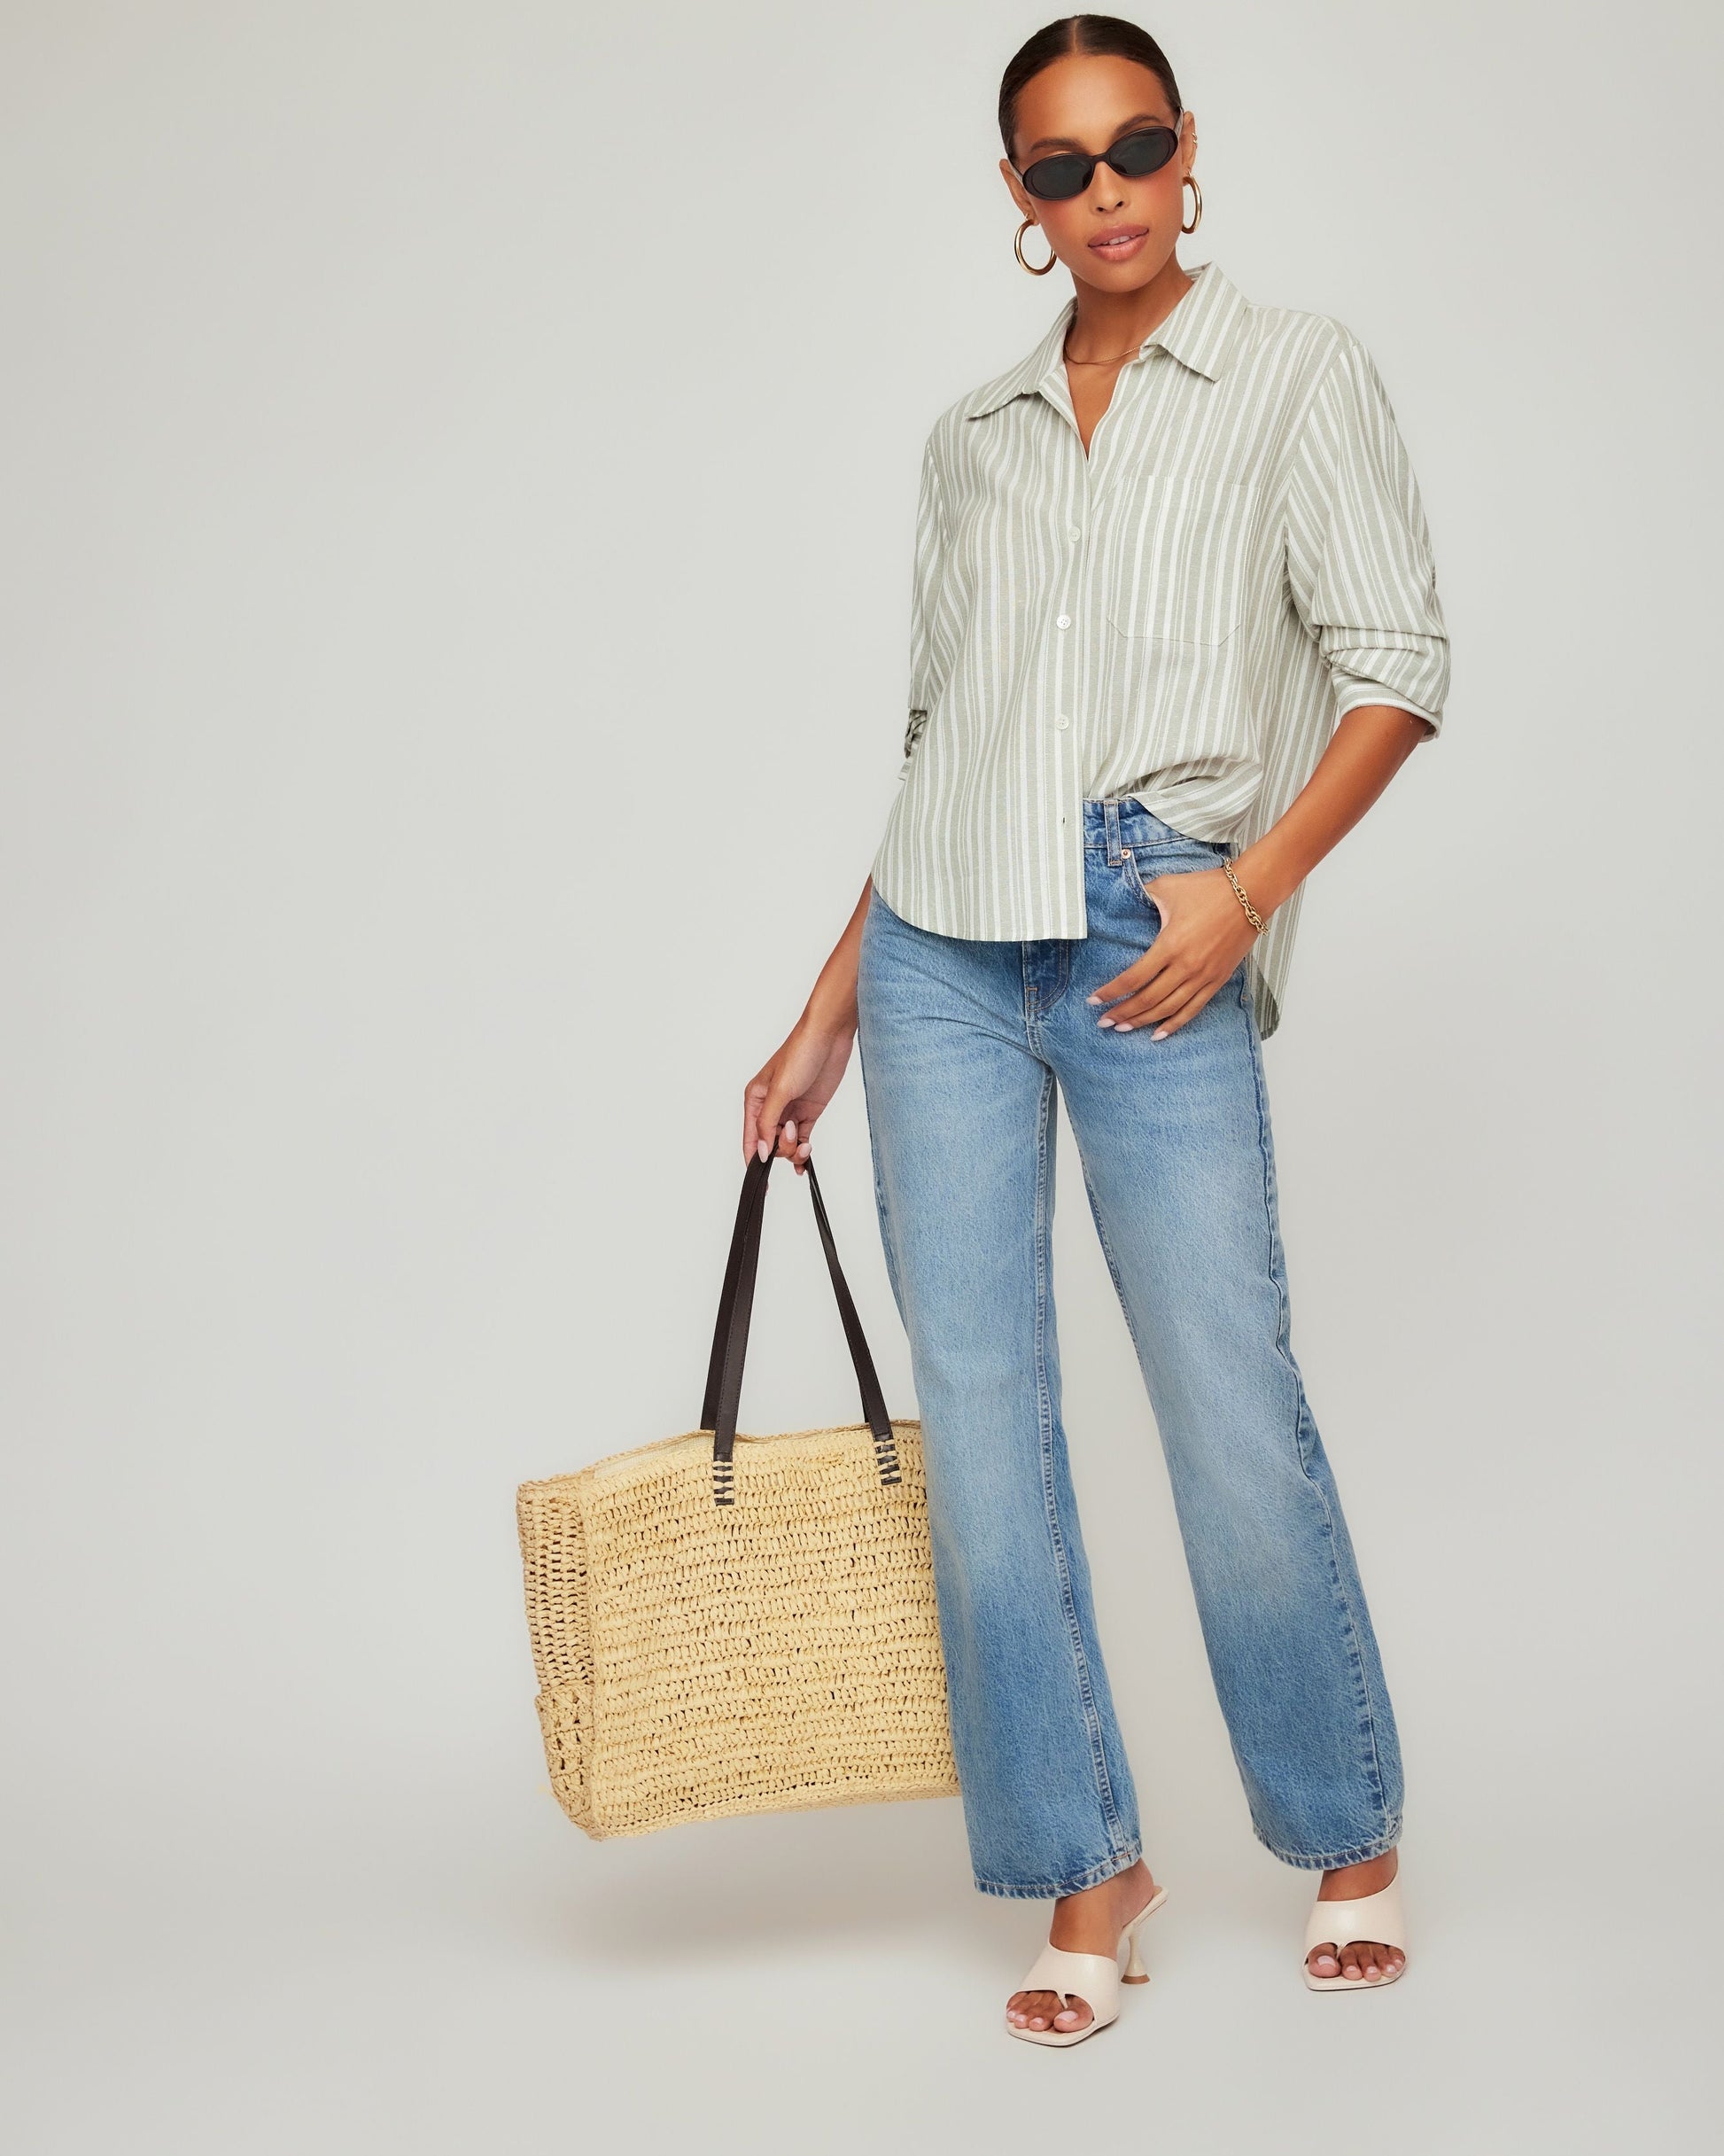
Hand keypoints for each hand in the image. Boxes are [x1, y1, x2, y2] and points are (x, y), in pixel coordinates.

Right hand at [743, 1013, 855, 1173]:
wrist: (830, 1037)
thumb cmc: (800, 1053)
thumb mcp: (780, 1090)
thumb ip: (768, 1123)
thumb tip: (762, 1151)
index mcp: (755, 1099)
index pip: (750, 1137)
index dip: (753, 1159)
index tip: (760, 1180)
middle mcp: (771, 1107)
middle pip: (770, 1143)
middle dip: (781, 1148)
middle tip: (793, 1134)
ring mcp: (791, 1111)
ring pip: (787, 1144)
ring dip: (795, 1150)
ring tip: (804, 1141)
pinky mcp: (809, 1112)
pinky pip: (803, 1140)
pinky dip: (804, 1152)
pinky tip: (806, 1161)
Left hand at [1088, 865, 1260, 1039]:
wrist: (1251, 894)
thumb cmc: (1209, 888)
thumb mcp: (1168, 887)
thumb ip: (1143, 896)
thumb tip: (1125, 899)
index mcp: (1170, 945)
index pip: (1134, 977)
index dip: (1112, 992)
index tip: (1094, 1000)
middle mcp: (1186, 966)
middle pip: (1148, 999)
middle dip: (1122, 1013)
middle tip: (1103, 1021)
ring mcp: (1204, 977)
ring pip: (1168, 1009)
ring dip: (1143, 1021)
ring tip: (1123, 1028)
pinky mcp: (1218, 980)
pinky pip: (1193, 1009)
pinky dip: (1175, 1024)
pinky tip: (1158, 1034)